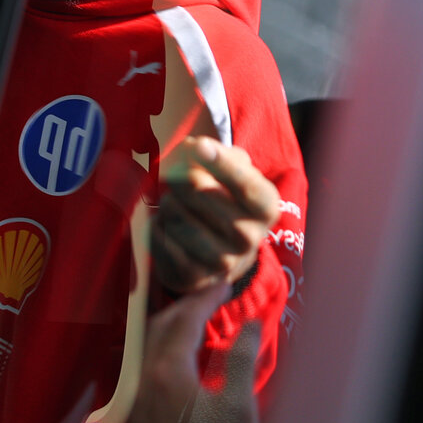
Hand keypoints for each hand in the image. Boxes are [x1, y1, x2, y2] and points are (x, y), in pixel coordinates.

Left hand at [127, 283, 259, 422]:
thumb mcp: (239, 408)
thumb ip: (242, 359)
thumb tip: (250, 324)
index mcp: (167, 370)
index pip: (184, 318)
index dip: (205, 297)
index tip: (225, 284)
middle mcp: (142, 376)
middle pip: (160, 324)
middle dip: (186, 305)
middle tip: (212, 296)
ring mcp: (135, 393)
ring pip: (147, 341)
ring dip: (170, 323)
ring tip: (196, 317)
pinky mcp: (135, 409)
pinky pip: (143, 361)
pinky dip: (161, 345)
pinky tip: (178, 352)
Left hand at [153, 137, 278, 294]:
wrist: (222, 254)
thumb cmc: (225, 200)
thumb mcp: (232, 172)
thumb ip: (217, 154)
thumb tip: (193, 147)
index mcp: (266, 208)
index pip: (245, 184)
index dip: (220, 162)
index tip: (198, 144)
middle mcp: (250, 238)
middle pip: (198, 190)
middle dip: (178, 175)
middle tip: (175, 176)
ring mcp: (224, 262)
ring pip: (175, 212)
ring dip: (167, 201)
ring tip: (173, 203)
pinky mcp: (195, 277)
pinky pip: (161, 238)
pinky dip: (156, 224)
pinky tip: (165, 224)